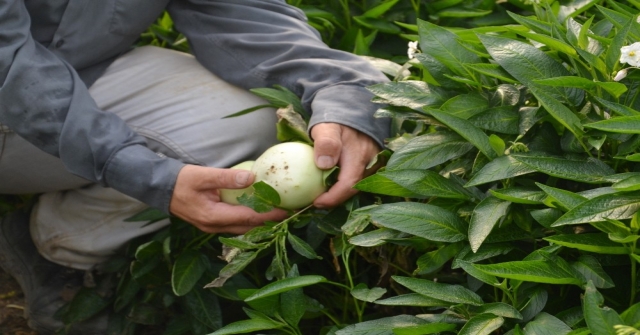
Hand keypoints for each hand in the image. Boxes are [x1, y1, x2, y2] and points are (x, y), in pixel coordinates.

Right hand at [169, 165, 288, 233]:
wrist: (159, 188)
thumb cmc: (180, 180)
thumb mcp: (202, 175)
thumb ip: (226, 177)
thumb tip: (252, 177)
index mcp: (213, 217)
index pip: (248, 218)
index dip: (269, 215)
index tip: (286, 210)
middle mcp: (214, 227)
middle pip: (248, 228)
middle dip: (268, 222)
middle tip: (288, 213)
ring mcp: (211, 227)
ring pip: (242, 229)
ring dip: (259, 223)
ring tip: (277, 214)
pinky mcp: (211, 223)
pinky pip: (235, 226)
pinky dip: (248, 220)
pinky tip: (258, 212)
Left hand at [311, 123, 380, 208]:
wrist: (352, 112)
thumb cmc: (337, 120)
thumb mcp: (328, 127)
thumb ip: (326, 142)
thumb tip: (324, 164)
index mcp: (359, 156)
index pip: (348, 185)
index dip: (333, 198)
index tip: (316, 202)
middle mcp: (370, 164)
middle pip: (352, 190)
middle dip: (334, 200)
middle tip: (314, 202)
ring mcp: (371, 166)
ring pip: (355, 187)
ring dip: (338, 194)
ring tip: (319, 196)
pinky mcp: (368, 166)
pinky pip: (356, 180)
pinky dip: (341, 186)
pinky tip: (327, 187)